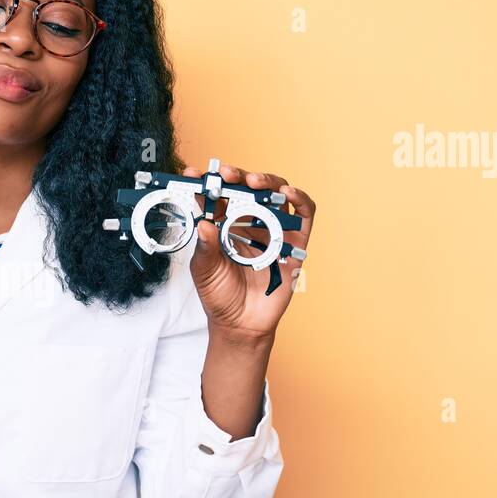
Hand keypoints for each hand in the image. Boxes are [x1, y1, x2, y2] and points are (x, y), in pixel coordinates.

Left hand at [184, 162, 315, 340]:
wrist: (241, 324)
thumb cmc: (220, 295)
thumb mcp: (204, 270)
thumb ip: (204, 246)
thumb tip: (203, 222)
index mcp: (224, 224)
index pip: (217, 195)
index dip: (207, 181)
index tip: (193, 173)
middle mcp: (249, 222)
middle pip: (248, 188)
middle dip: (238, 176)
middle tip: (227, 173)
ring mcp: (273, 230)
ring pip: (276, 194)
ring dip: (267, 181)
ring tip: (253, 181)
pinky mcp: (294, 242)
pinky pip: (303, 214)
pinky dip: (299, 198)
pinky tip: (287, 192)